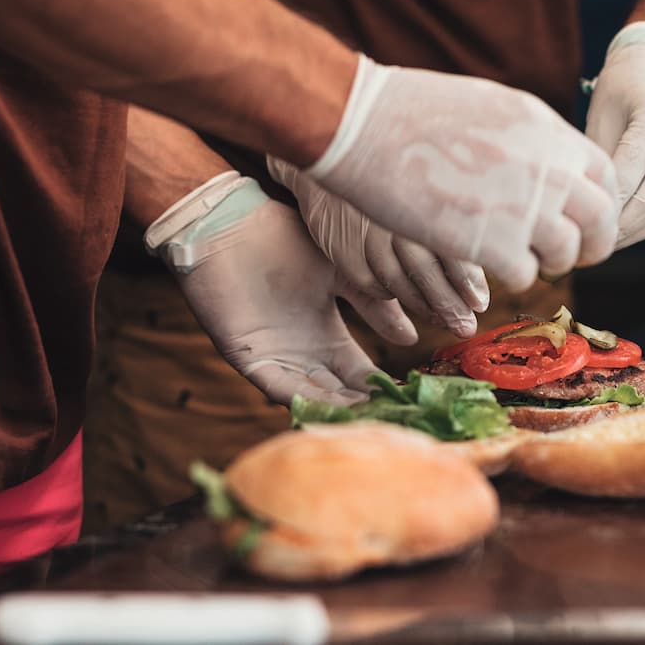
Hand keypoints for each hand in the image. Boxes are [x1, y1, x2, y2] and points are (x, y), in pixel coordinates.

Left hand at [149, 173, 396, 404]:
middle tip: (392, 417)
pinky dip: (304, 399)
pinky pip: (279, 387)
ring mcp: (278, 358)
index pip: (360, 372)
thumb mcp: (343, 274)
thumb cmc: (285, 240)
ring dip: (337, 408)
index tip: (408, 397)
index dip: (380, 386)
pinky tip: (329, 406)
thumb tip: (411, 339)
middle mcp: (305, 355)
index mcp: (328, 336)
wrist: (233, 226)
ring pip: (313, 395)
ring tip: (367, 418)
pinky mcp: (250, 359)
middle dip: (363, 406)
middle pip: (339, 392)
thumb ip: (376, 306)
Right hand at [269, 158, 488, 339]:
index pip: (448, 244)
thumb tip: (496, 257)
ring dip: (422, 304)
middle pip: (423, 269)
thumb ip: (456, 217)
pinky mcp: (340, 246)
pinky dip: (387, 293)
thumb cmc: (398, 168)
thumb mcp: (428, 179)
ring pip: (395, 280)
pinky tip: (405, 298)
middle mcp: (391, 215)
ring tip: (445, 320)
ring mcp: (362, 231)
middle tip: (466, 325)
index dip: (467, 279)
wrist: (335, 146)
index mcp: (419, 196)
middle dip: (448, 302)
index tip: (481, 303)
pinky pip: (368, 280)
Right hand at [284, 57, 619, 291]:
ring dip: (548, 262)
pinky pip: (525, 275)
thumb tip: (551, 163)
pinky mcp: (493, 243)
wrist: (366, 124)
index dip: (598, 204)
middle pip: (599, 221)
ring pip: (566, 254)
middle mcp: (549, 169)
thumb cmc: (414, 110)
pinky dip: (510, 276)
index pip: (604, 176)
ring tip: (522, 258)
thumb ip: (530, 138)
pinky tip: (488, 264)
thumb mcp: (492, 105)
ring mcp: (525, 207)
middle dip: (591, 245)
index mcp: (550, 131)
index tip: (581, 218)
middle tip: (570, 256)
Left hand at [586, 21, 644, 248]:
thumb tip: (585, 213)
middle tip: (591, 245)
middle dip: (620, 230)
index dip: (602, 211)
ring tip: (609, 242)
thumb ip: (599, 164)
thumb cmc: (625, 87)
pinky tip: (633, 228)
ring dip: (637, 231)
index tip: (578, 228)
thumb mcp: (601, 116)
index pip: (626, 181)